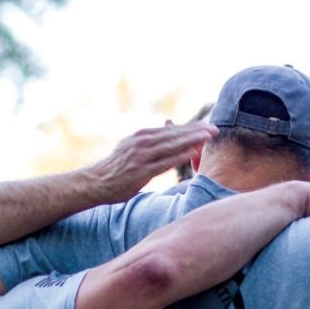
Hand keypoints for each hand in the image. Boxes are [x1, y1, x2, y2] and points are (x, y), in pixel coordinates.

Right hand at [86, 122, 218, 202]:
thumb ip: (151, 141)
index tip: (207, 126)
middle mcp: (142, 142)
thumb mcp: (132, 149)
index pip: (171, 130)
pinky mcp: (141, 171)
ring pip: (171, 145)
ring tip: (208, 137)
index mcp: (142, 136)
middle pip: (174, 134)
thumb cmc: (116, 169)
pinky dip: (178, 156)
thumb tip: (167, 128)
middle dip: (196, 131)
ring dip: (191, 140)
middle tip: (215, 128)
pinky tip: (192, 153)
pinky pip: (164, 162)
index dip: (191, 128)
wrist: (95, 182)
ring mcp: (141, 156)